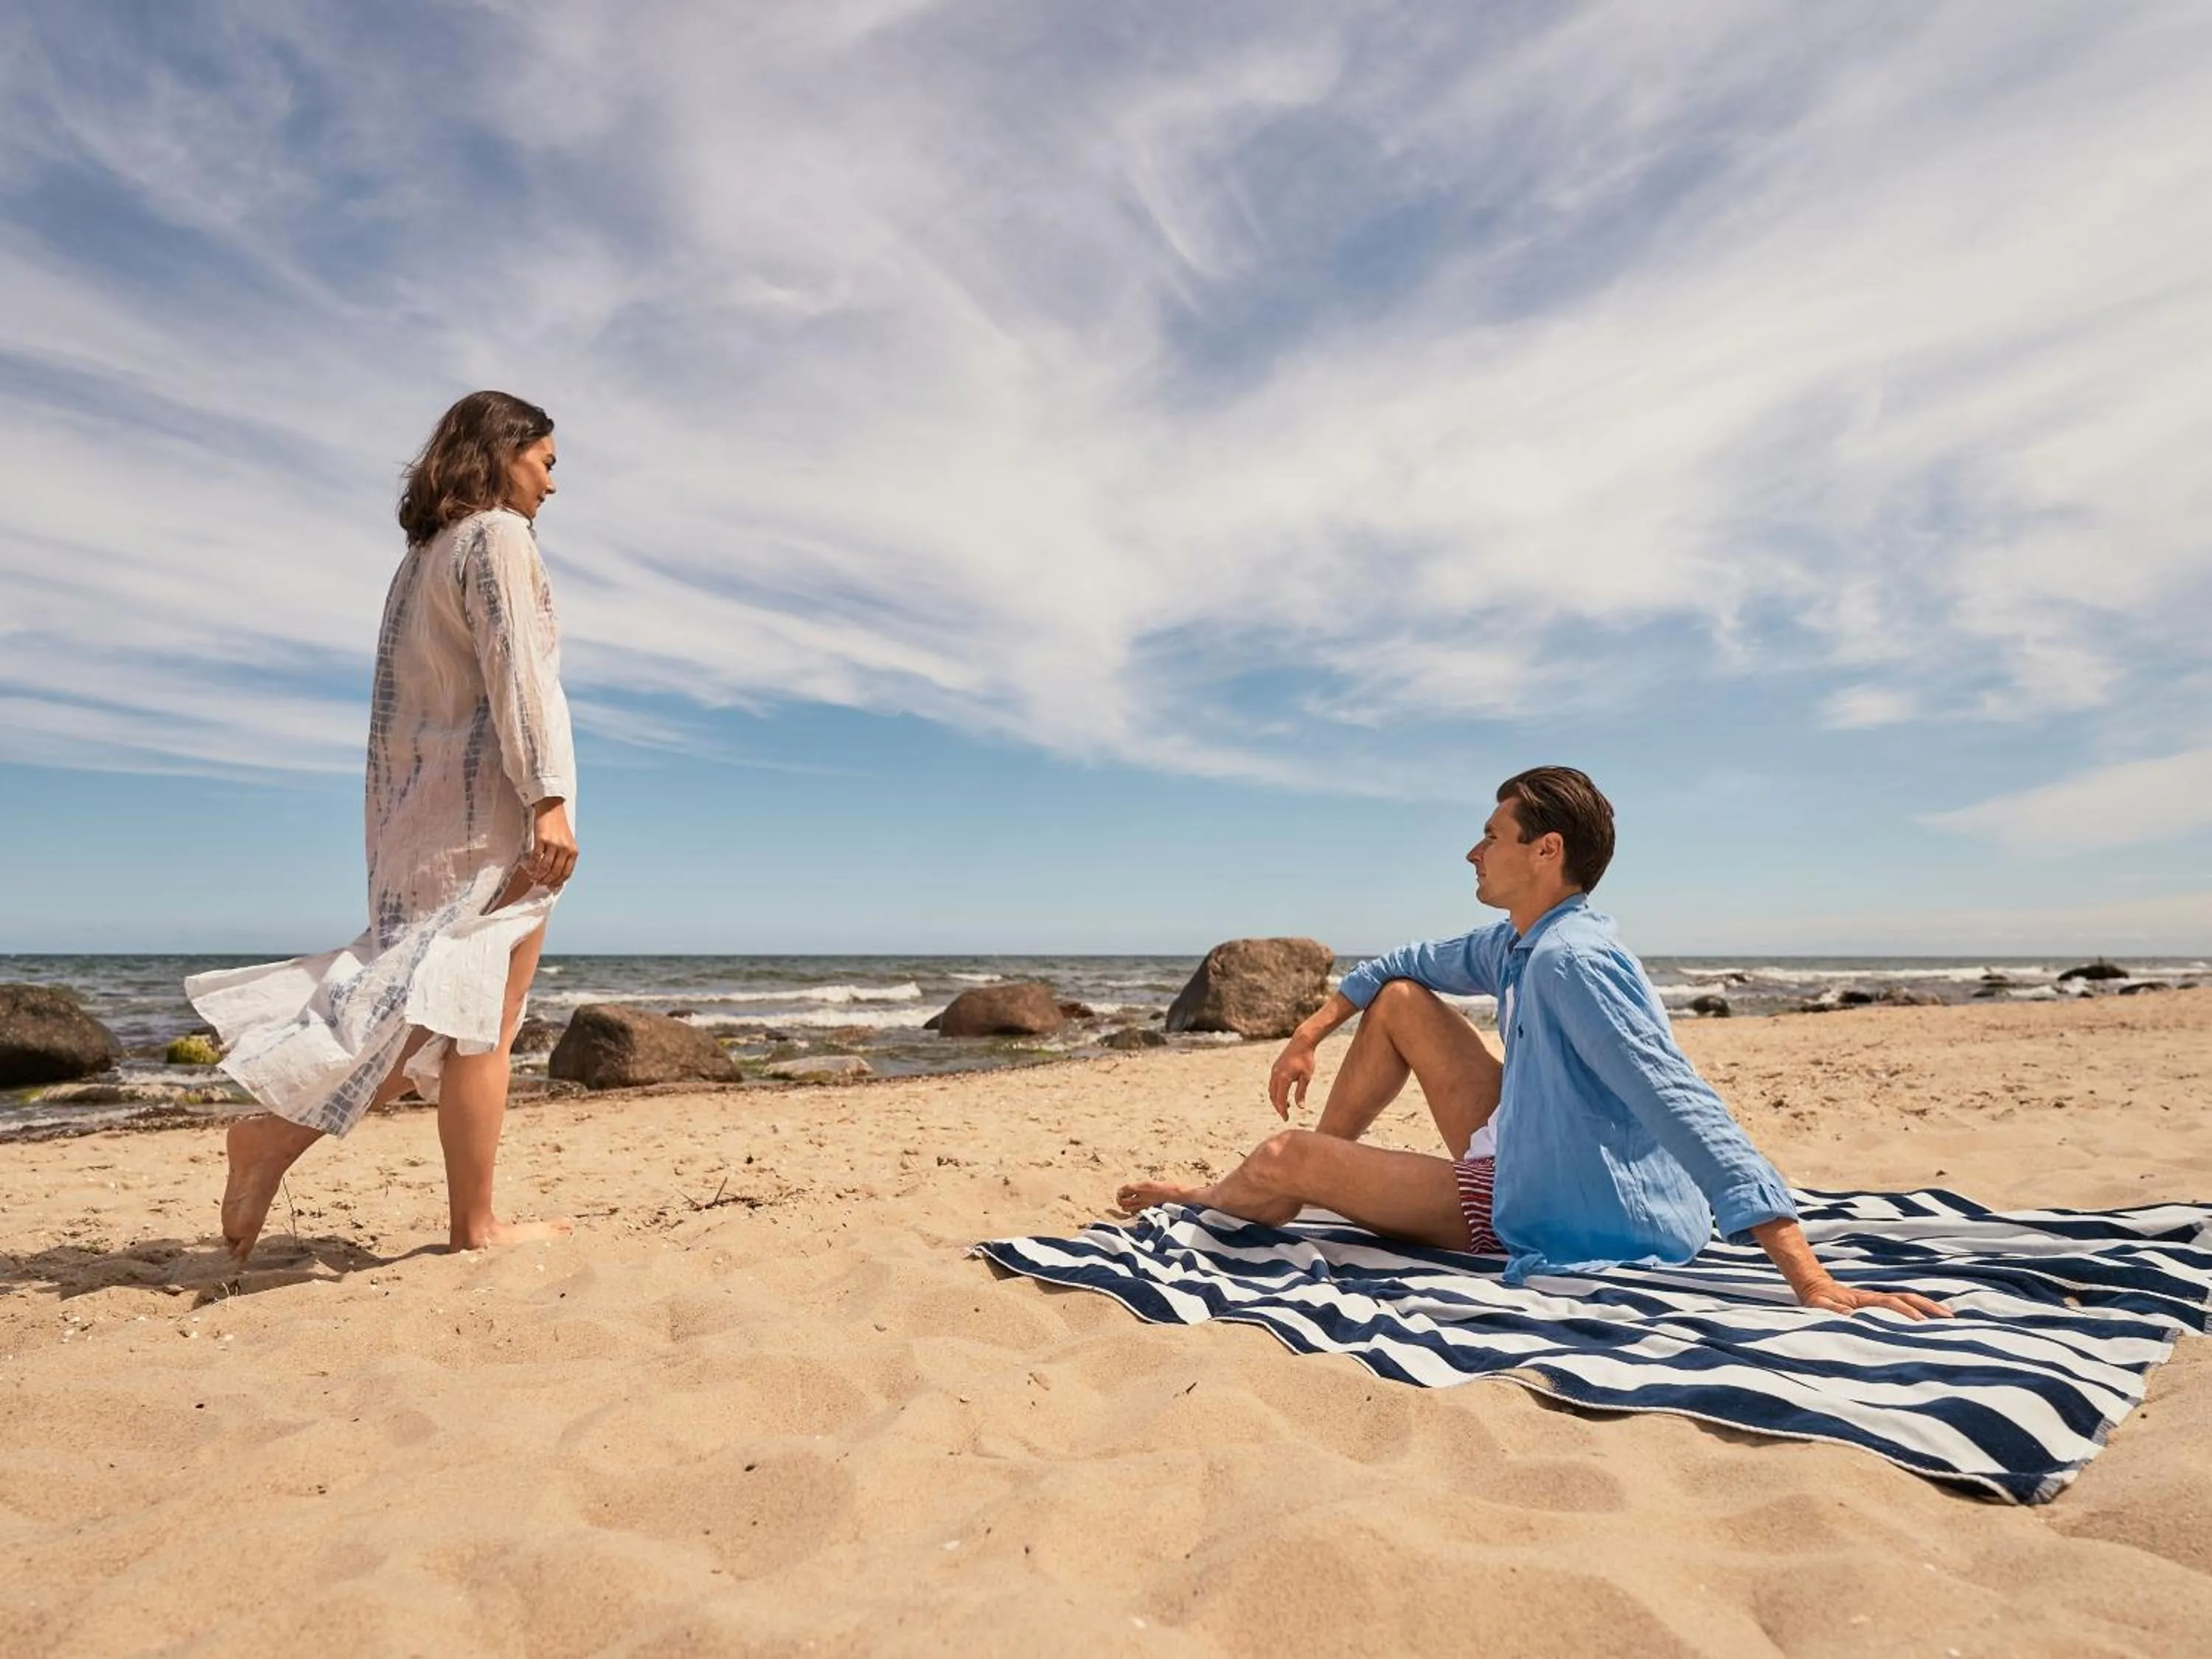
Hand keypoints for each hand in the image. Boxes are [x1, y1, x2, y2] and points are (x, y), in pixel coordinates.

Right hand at [526, 798, 579, 888]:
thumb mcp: (568, 842)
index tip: (551, 887)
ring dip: (538, 875)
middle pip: (556, 872)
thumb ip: (565, 856)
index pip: (567, 873)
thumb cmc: (558, 826)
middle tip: (539, 884)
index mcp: (573, 851)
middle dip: (547, 881)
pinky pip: (536, 858)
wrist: (552, 808)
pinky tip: (529, 869)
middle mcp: (565, 849)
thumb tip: (557, 874)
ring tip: (533, 878)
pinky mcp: (542, 840)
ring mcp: (554, 844)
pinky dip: (532, 866)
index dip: (558, 882)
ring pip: (545, 867)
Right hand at [1268, 1037, 1315, 1119]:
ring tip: (1286, 1106)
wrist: (1301, 1042)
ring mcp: (1274, 1070)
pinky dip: (1276, 1091)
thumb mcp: (1306, 1077)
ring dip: (1276, 1099)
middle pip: (1273, 1096)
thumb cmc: (1306, 1059)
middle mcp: (1275, 1075)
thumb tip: (1300, 1107)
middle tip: (1285, 1115)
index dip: (1282, 1111)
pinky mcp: (1275, 1067)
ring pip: (1271, 1090)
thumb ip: (1301, 1092)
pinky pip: (1272, 1083)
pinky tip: (1284, 1093)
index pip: (1280, 1099)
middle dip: (1278, 1107)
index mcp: (1283, 1079)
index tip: (1286, 1119)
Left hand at [1795, 1276, 1951, 1319]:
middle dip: (1929, 1306)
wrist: (1814, 1285)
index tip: (1921, 1322)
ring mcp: (1879, 1299)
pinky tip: (1931, 1319)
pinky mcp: (1879, 1304)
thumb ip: (1831, 1309)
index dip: (1906, 1312)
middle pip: (1907, 1298)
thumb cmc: (1816, 1299)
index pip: (1890, 1304)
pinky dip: (1919, 1309)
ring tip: (1949, 1317)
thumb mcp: (1818, 1305)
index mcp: (1864, 1299)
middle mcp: (1876, 1297)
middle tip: (1950, 1318)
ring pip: (1909, 1300)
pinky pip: (1903, 1305)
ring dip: (1928, 1307)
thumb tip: (1850, 1314)